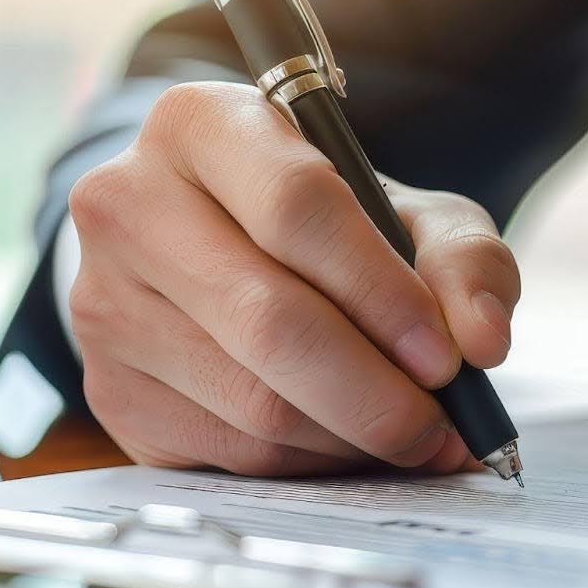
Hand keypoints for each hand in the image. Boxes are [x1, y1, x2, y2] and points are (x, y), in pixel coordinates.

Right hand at [67, 81, 520, 474]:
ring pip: (255, 403)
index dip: (383, 295)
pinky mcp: (111, 391)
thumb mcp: (417, 216)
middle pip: (271, 321)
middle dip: (378, 393)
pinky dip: (313, 462)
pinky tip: (350, 441)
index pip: (298, 209)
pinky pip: (234, 451)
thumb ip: (468, 262)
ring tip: (414, 434)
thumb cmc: (337, 230)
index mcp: (203, 125)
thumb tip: (482, 340)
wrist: (235, 256)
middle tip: (444, 426)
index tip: (447, 359)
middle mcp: (129, 204)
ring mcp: (104, 303)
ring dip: (355, 436)